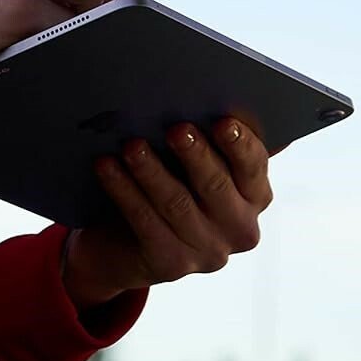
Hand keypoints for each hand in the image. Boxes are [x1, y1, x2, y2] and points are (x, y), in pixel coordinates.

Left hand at [60, 117, 272, 308]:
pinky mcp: (171, 265)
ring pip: (177, 204)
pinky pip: (145, 222)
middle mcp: (240, 228)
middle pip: (216, 186)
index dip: (240, 144)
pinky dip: (124, 191)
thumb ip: (206, 137)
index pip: (254, 166)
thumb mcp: (191, 163)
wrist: (127, 243)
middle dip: (195, 154)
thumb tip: (199, 95)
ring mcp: (208, 252)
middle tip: (174, 128)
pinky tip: (106, 166)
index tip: (223, 120)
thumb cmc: (169, 182)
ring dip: (151, 171)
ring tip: (131, 145)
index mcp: (255, 195)